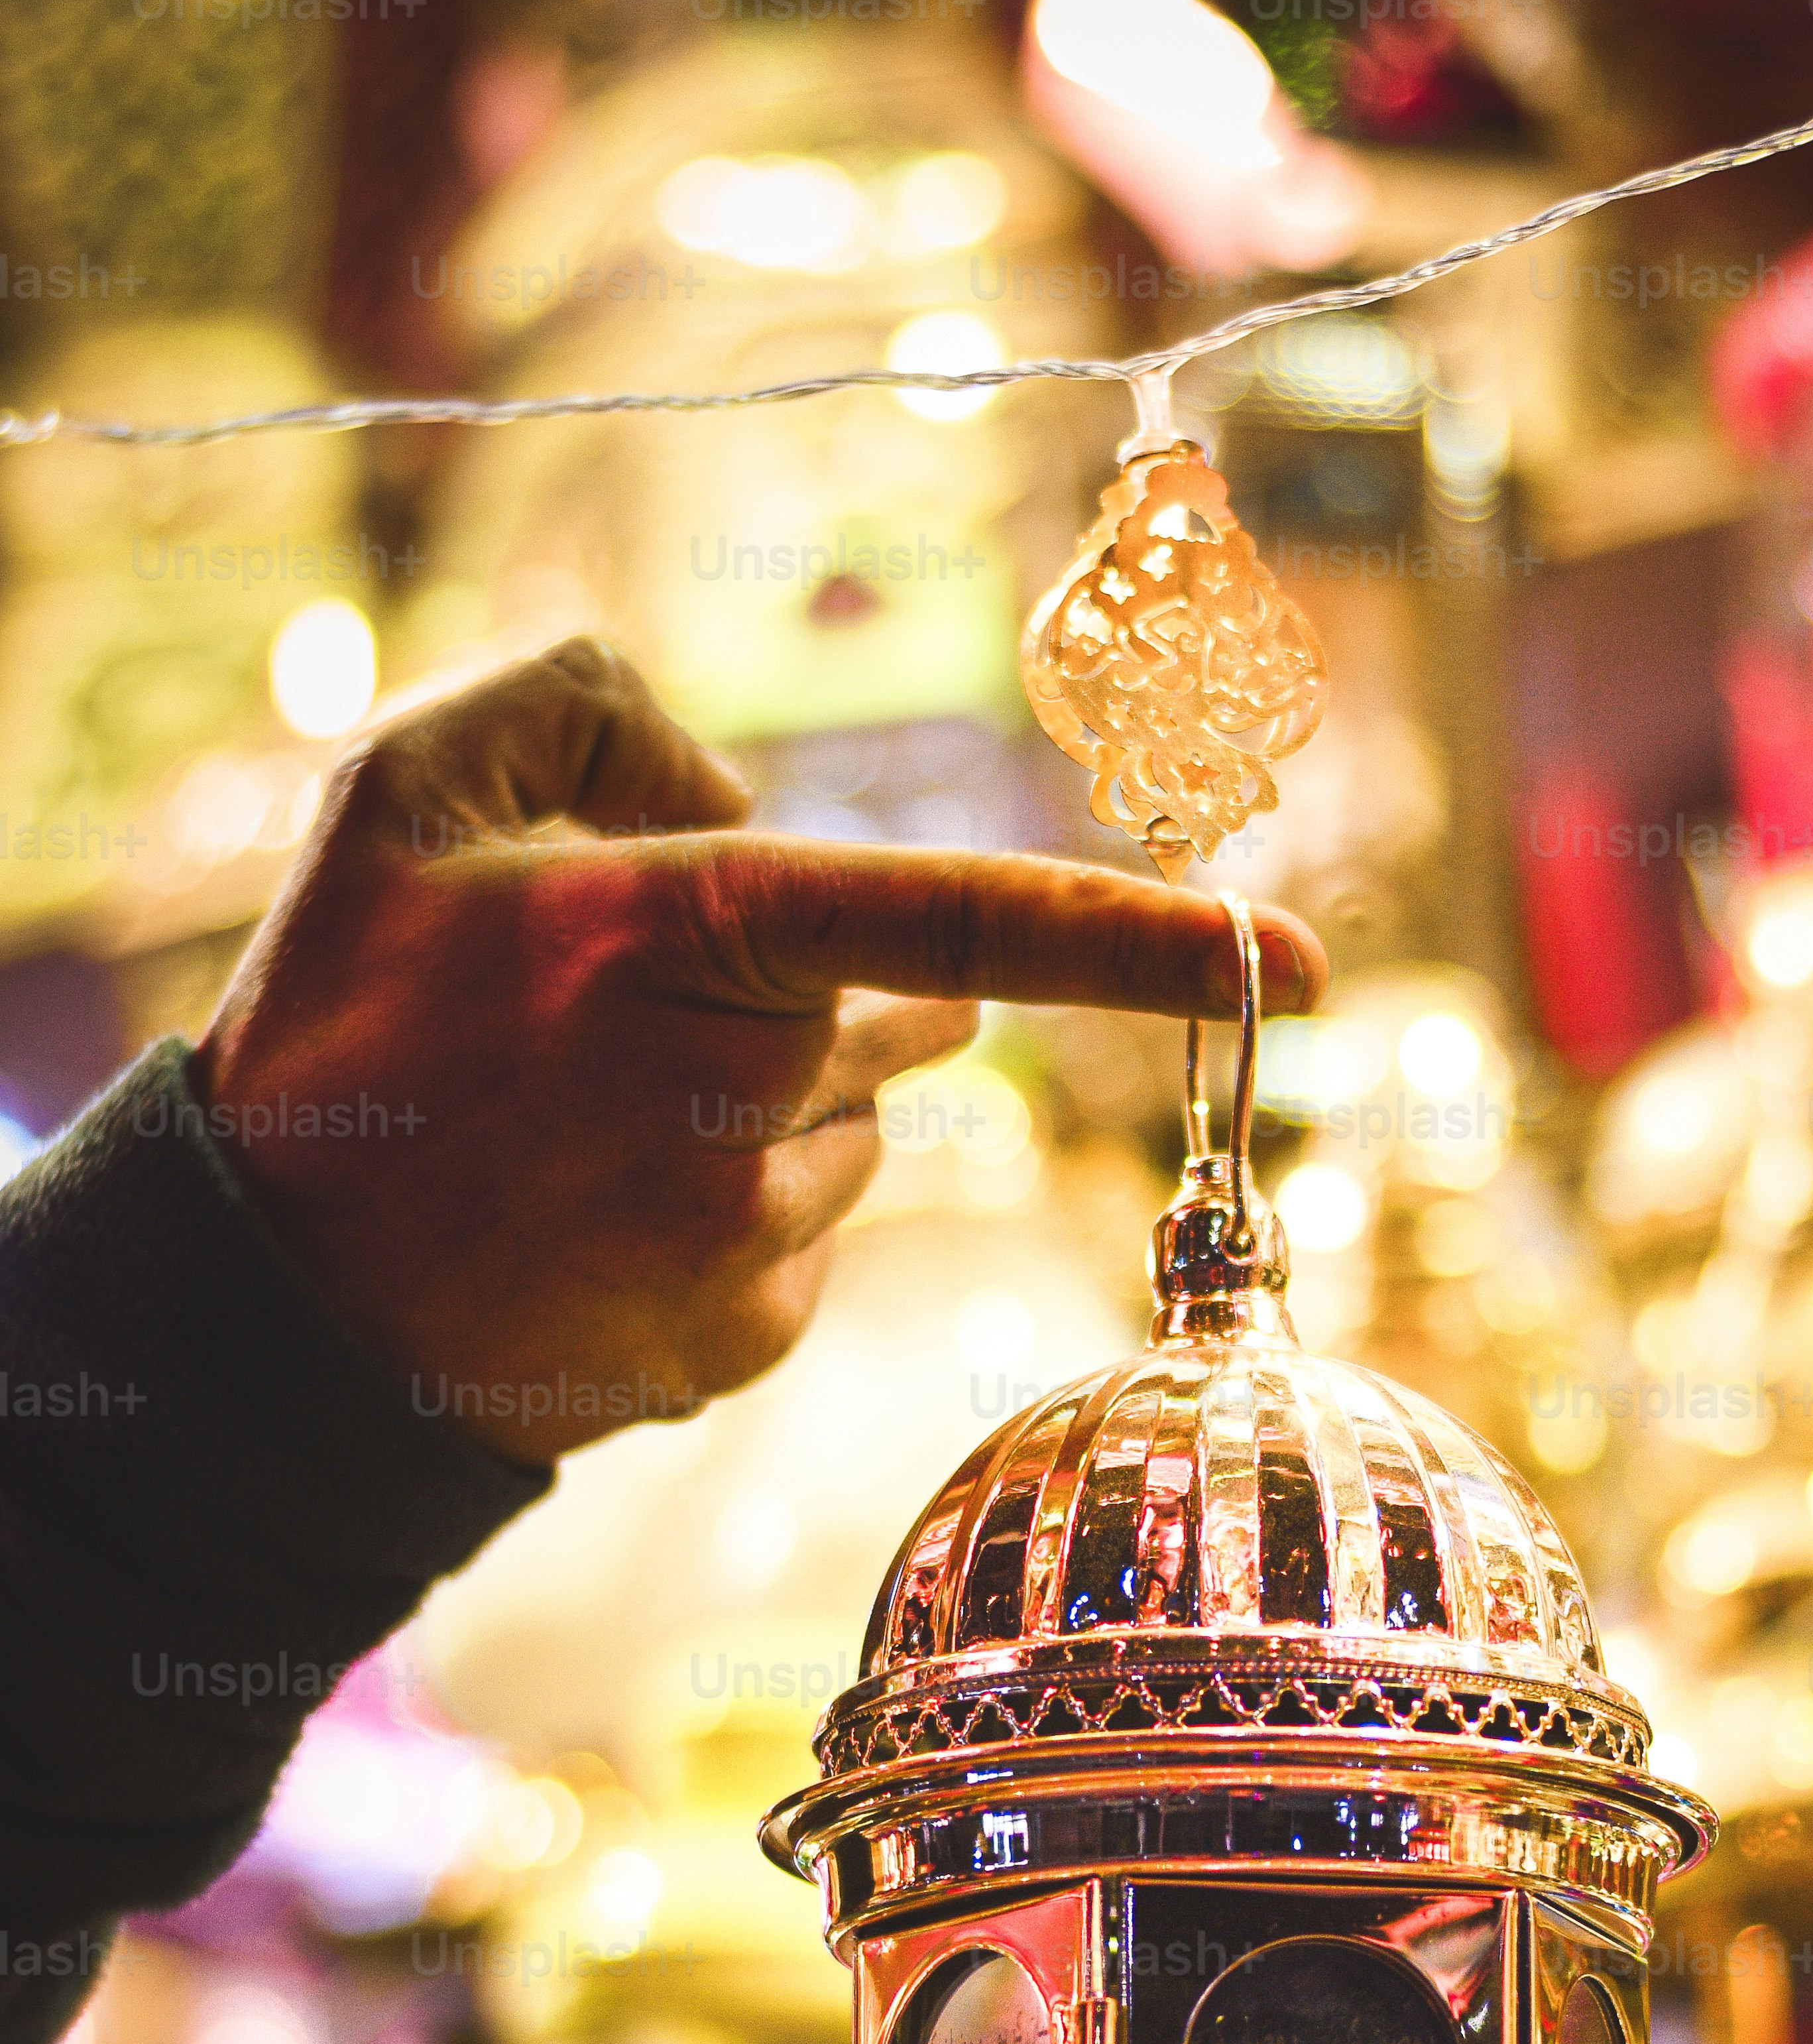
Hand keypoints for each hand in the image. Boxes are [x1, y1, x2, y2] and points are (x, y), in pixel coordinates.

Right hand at [192, 637, 1325, 1462]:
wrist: (274, 1296)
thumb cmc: (341, 1020)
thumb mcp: (409, 787)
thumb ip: (592, 702)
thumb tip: (747, 783)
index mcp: (693, 937)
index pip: (974, 922)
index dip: (1151, 938)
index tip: (1307, 959)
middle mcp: (749, 1092)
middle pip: (900, 1020)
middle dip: (820, 998)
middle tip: (636, 1016)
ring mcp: (756, 1239)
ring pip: (851, 1137)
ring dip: (766, 1114)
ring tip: (589, 1135)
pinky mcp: (746, 1341)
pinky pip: (803, 1244)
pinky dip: (730, 1220)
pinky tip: (598, 1223)